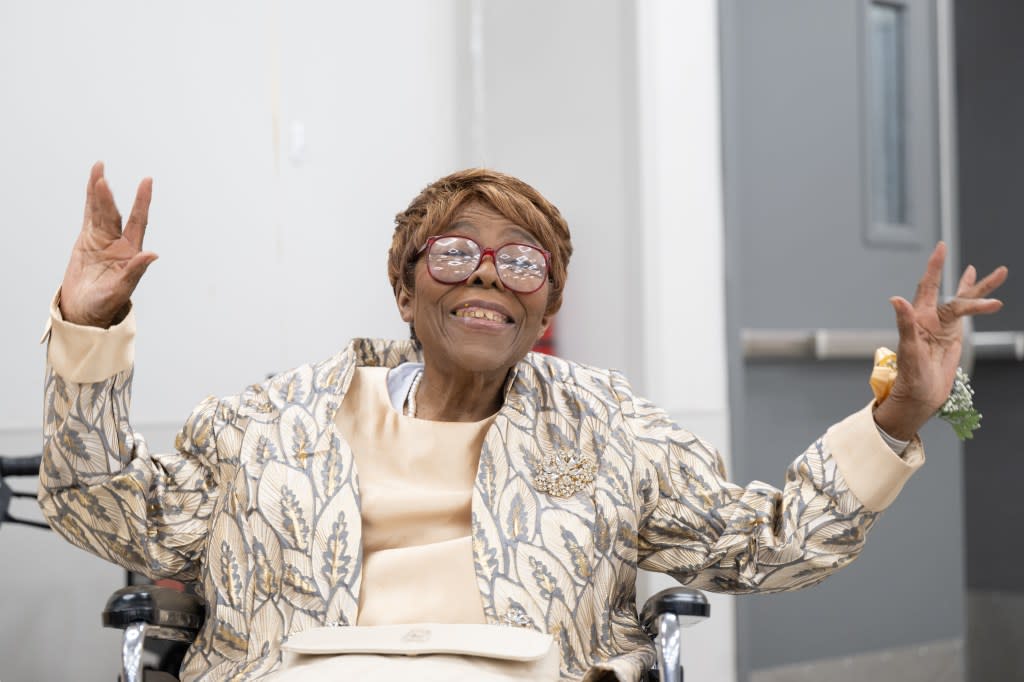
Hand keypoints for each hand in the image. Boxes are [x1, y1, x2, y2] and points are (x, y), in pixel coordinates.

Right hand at [59, 162, 156, 327]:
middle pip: (114, 214)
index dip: (142, 202)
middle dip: (108, 198)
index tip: (147, 181)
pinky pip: (89, 215)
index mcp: (131, 252)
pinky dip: (90, 199)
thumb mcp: (121, 289)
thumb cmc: (105, 305)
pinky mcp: (87, 239)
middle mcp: (118, 242)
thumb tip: (152, 254)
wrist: (85, 311)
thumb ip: (134, 271)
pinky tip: (93, 182)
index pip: (138, 221)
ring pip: (101, 211)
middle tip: (102, 180)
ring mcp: (102, 239)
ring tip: (98, 170)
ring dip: (99, 192)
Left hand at [873, 242, 1007, 439]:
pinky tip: (985, 296)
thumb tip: (896, 299)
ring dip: (981, 289)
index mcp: (918, 317)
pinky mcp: (953, 336)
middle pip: (953, 292)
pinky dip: (977, 303)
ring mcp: (943, 326)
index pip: (928, 286)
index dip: (934, 266)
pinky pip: (966, 315)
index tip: (941, 248)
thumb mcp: (908, 348)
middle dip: (970, 280)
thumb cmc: (909, 375)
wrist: (920, 395)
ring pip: (965, 302)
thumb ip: (905, 323)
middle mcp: (931, 317)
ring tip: (1000, 273)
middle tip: (987, 266)